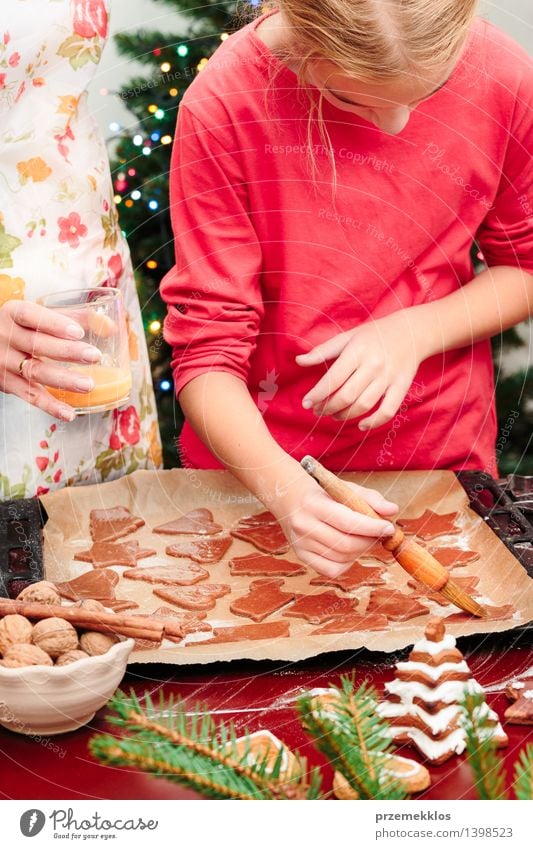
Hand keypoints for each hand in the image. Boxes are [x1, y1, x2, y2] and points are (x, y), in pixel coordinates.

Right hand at [0, 300, 101, 420]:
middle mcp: (6, 337)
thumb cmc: (23, 327)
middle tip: (94, 356)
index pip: (31, 316)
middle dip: (67, 352)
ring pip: (34, 372)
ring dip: (63, 380)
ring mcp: (4, 362)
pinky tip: (69, 412)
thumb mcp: (40, 315)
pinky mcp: (7, 383)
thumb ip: (74, 316)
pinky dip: (50, 406)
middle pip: (37, 344)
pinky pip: (29, 396)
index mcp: (13, 313)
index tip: (78, 331)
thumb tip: (110, 326)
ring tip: (88, 385)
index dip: (54, 323)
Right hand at [274, 476, 397, 576]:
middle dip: (369, 541)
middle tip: (380, 533)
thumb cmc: (323, 492)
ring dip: (361, 551)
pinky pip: (331, 570)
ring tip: (366, 538)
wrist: (288, 497)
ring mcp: (300, 544)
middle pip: (346, 544)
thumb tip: (392, 510)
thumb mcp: (344, 488)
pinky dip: (347, 563)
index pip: (347, 522)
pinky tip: (350, 550)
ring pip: (341, 558)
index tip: (389, 528)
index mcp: (313, 504)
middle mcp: (303, 525)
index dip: (372, 528)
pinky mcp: (301, 556)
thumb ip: (370, 498)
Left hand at [296, 310, 424, 429]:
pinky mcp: (402, 387)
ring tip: (334, 415)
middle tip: (318, 411)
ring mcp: (389, 378)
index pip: (333, 378)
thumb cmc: (375, 334)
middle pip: (346, 395)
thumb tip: (299, 360)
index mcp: (358, 351)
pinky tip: (360, 425)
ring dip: (345, 416)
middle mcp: (374, 365)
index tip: (306, 403)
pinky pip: (388, 411)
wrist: (412, 331)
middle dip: (328, 407)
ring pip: (364, 405)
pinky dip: (373, 423)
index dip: (317, 394)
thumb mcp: (348, 336)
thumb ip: (323, 350)